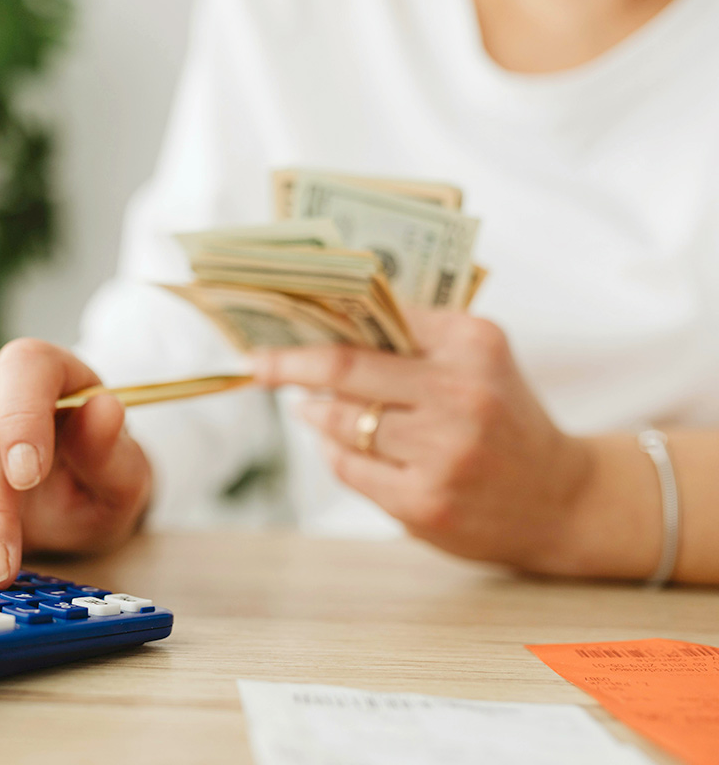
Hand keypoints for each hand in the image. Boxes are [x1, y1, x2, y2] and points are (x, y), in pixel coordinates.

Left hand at [251, 310, 593, 573]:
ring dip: (314, 412)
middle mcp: (461, 394)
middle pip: (344, 369)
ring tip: (310, 407)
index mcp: (474, 344)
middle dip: (288, 365)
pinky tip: (342, 445)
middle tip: (259, 364)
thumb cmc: (504, 418)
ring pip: (340, 422)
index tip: (278, 320)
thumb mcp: (478, 359)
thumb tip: (325, 324)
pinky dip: (334, 452)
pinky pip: (349, 467)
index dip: (319, 321)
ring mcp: (443, 453)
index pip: (376, 319)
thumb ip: (415, 337)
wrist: (562, 500)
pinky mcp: (424, 502)